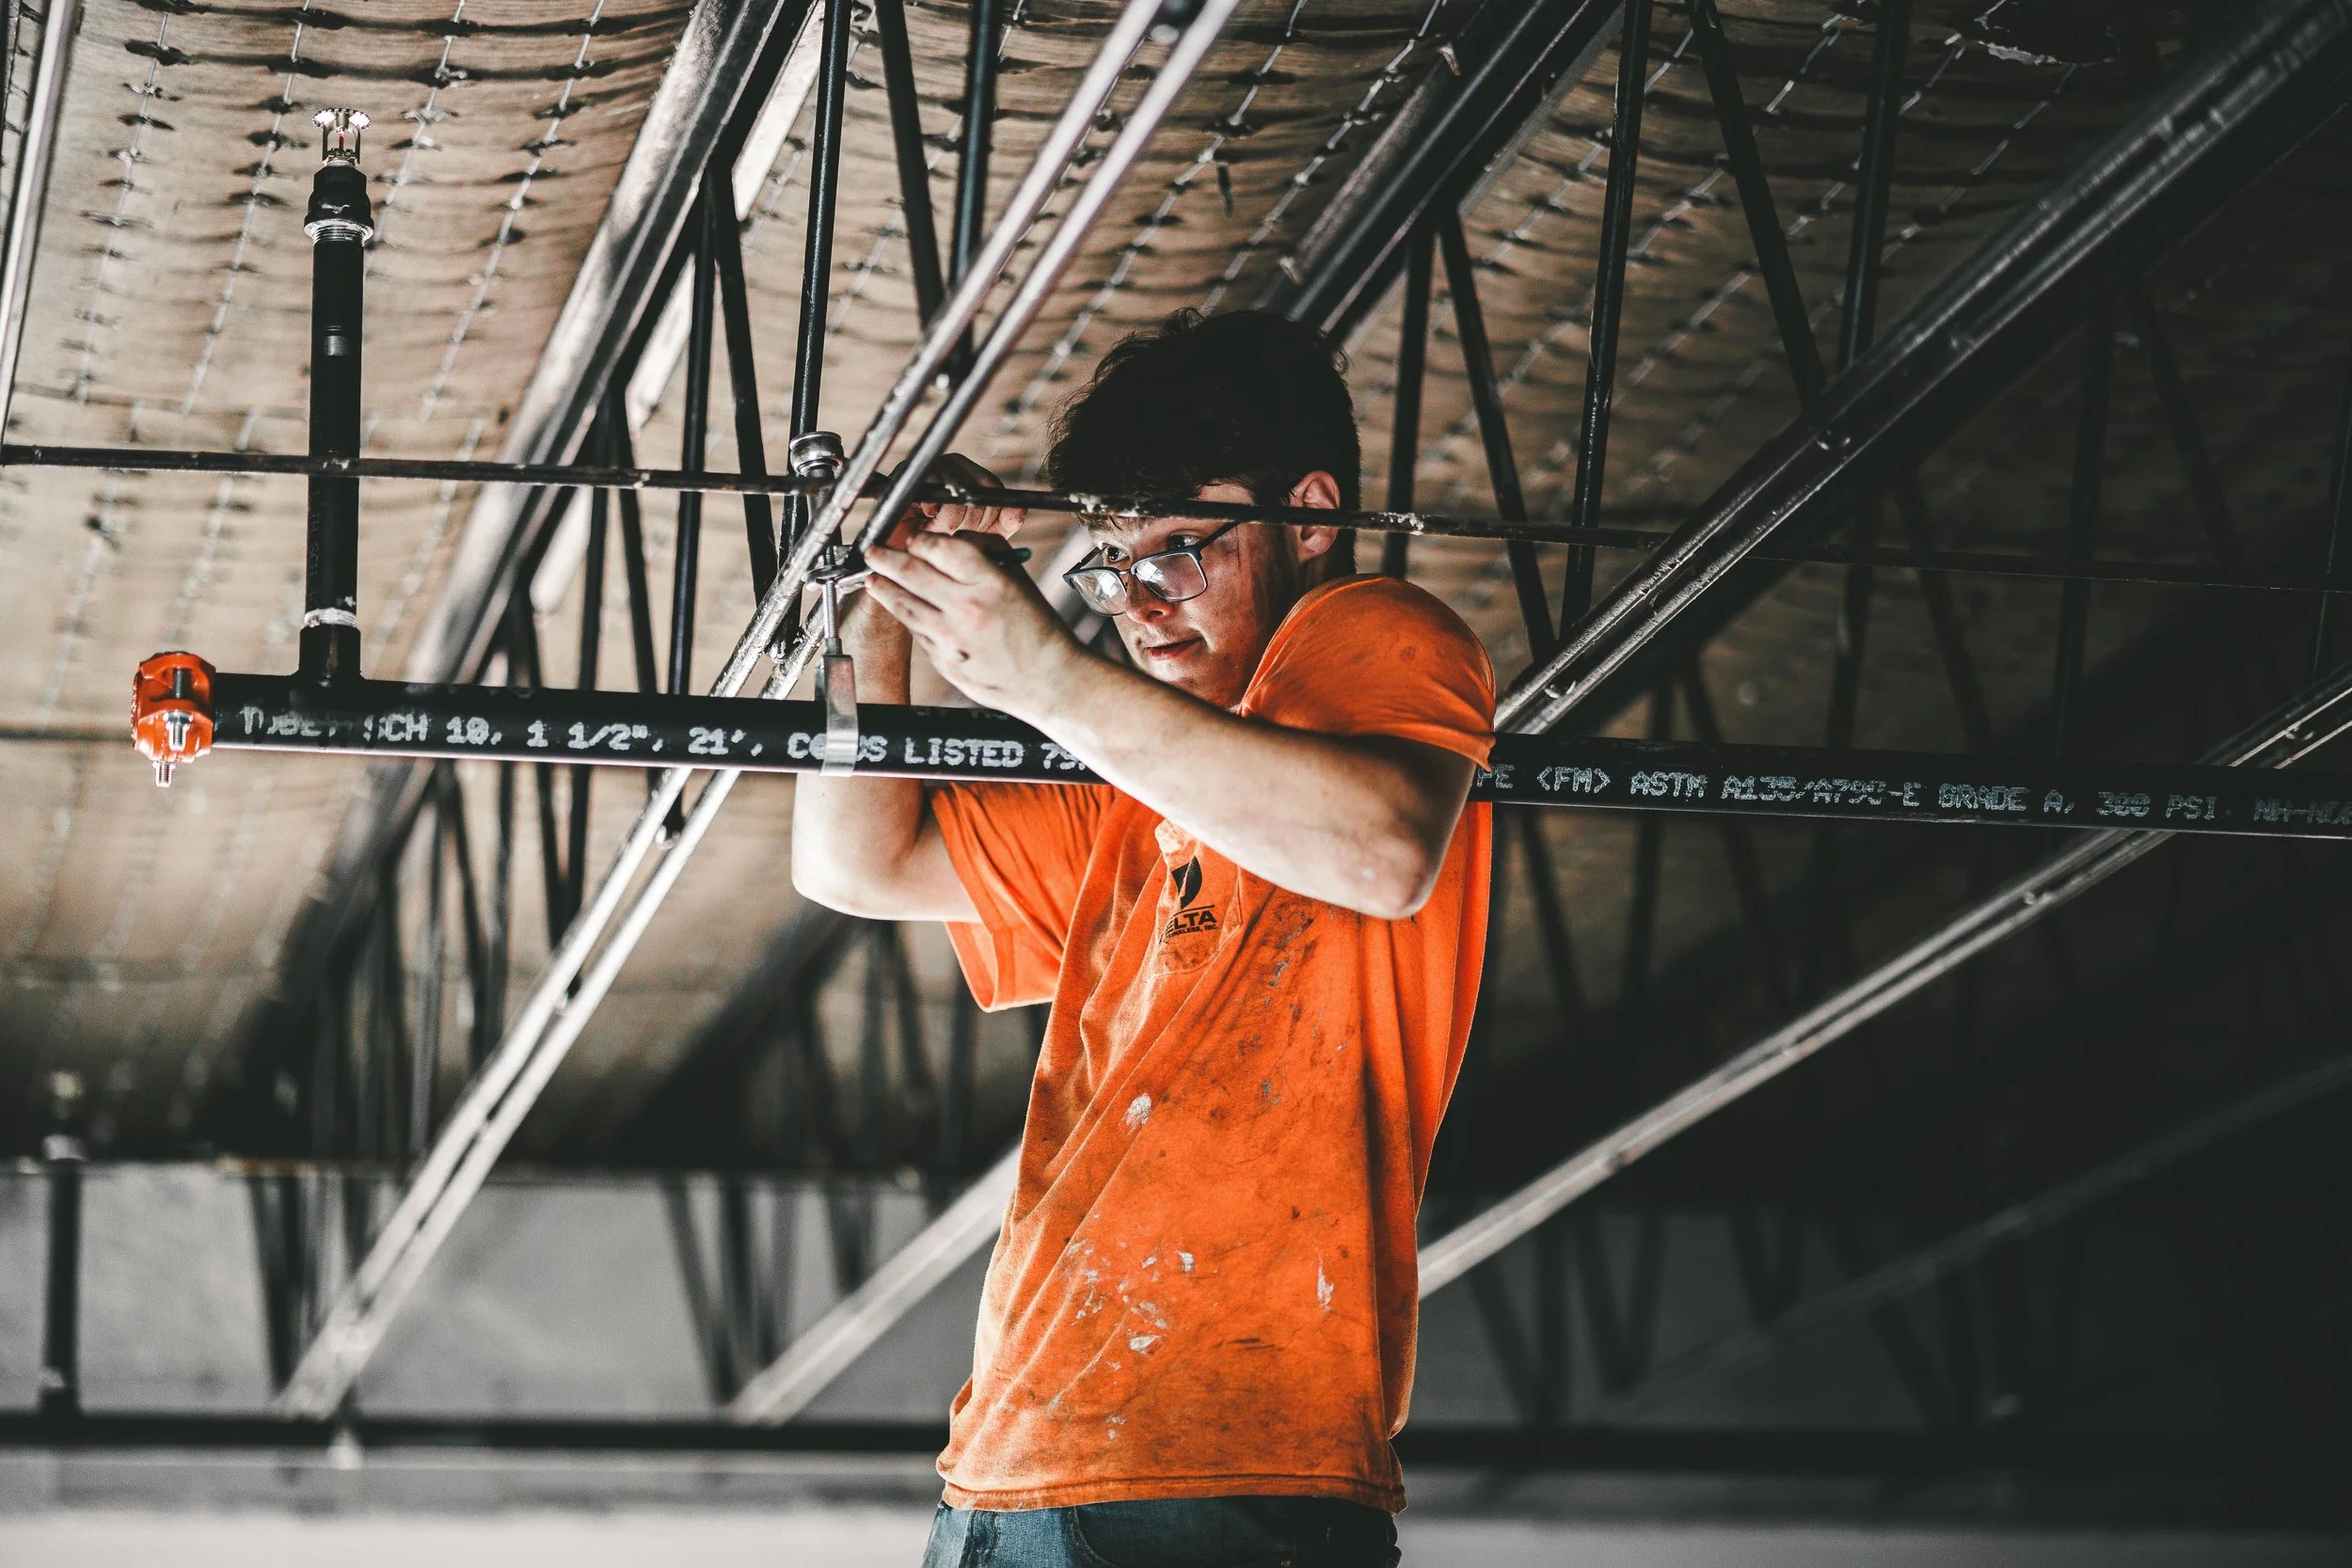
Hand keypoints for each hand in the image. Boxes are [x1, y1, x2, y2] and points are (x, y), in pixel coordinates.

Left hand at [864, 530, 1082, 718]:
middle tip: (873, 552)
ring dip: (883, 588)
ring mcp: (952, 637)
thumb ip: (986, 553)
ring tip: (873, 579)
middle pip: (911, 572)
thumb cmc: (1038, 630)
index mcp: (991, 582)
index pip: (939, 548)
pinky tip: (903, 609)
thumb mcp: (1019, 581)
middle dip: (885, 558)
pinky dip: (907, 617)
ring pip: (903, 605)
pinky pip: (917, 632)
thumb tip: (950, 540)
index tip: (913, 539)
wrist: (1047, 682)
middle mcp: (968, 608)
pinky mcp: (943, 660)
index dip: (919, 540)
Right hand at [890, 452, 1024, 546]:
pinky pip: (928, 494)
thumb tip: (1018, 510)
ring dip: (949, 520)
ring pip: (953, 494)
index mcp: (971, 471)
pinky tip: (925, 520)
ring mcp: (927, 468)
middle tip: (953, 532)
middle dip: (967, 522)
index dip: (988, 514)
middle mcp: (950, 463)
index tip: (978, 530)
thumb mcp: (987, 534)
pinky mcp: (903, 478)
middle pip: (972, 491)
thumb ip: (1007, 520)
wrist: (910, 553)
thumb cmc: (947, 540)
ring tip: (938, 527)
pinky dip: (931, 513)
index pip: (990, 487)